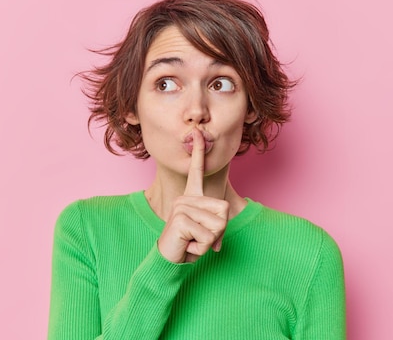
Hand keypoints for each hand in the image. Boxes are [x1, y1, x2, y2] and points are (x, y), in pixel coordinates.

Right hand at [157, 128, 228, 262]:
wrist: (169, 260)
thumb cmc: (188, 246)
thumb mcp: (207, 234)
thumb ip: (217, 230)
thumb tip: (220, 247)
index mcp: (191, 197)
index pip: (196, 171)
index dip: (198, 152)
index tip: (197, 133)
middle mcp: (185, 198)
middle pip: (223, 210)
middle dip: (218, 231)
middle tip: (199, 238)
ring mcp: (181, 207)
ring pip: (218, 225)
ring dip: (210, 241)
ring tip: (193, 242)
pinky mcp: (181, 219)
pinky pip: (208, 236)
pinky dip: (202, 247)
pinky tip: (188, 246)